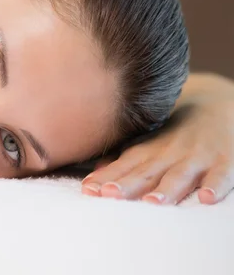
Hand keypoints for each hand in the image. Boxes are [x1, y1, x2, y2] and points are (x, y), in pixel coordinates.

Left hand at [81, 74, 233, 204]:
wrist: (214, 103)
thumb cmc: (173, 133)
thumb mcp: (145, 142)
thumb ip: (119, 160)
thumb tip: (92, 176)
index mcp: (147, 151)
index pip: (122, 167)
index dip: (105, 178)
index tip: (87, 190)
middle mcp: (168, 154)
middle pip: (146, 172)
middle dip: (127, 184)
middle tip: (108, 195)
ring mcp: (196, 157)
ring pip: (179, 176)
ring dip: (166, 190)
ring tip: (151, 203)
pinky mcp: (224, 161)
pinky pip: (220, 174)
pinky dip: (215, 185)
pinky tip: (206, 198)